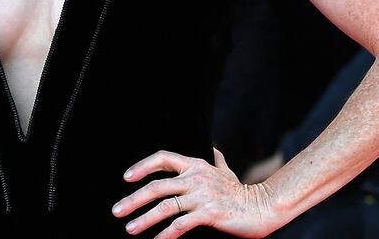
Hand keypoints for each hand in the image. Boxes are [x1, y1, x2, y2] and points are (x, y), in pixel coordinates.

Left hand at [113, 148, 280, 237]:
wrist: (261, 208)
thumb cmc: (240, 191)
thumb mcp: (226, 172)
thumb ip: (216, 160)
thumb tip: (213, 148)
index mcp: (196, 165)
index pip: (163, 159)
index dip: (142, 166)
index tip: (126, 178)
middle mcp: (196, 178)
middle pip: (157, 186)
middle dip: (133, 200)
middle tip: (116, 210)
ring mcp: (202, 196)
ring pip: (165, 207)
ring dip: (144, 219)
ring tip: (129, 229)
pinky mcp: (208, 214)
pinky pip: (181, 225)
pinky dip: (166, 235)